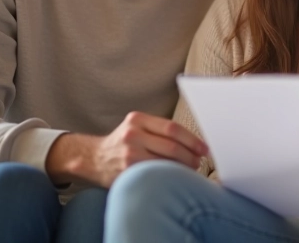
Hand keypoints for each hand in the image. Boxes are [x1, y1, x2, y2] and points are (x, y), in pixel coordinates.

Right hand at [46, 111, 207, 187]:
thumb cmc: (124, 143)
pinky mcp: (127, 171)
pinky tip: (176, 178)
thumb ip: (159, 131)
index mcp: (137, 119)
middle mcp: (132, 134)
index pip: (173, 128)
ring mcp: (129, 153)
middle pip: (172, 145)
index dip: (192, 140)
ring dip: (183, 168)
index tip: (204, 148)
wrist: (94, 158)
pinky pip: (156, 173)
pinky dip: (170, 176)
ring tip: (190, 170)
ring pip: (166, 160)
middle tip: (199, 162)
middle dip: (191, 155)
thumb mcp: (137, 128)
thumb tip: (194, 143)